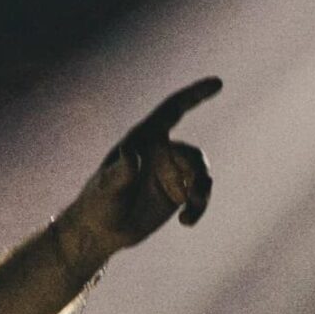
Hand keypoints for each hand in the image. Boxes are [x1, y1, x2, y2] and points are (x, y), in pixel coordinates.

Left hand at [73, 76, 221, 258]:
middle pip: (191, 154)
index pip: (172, 111)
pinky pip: (199, 193)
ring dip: (201, 193)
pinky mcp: (177, 192)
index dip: (194, 95)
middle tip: (189, 197)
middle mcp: (160, 152)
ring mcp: (170, 172)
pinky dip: (199, 206)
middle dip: (194, 175)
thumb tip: (131, 153)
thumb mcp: (107, 189)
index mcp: (142, 140)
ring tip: (189, 213)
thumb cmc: (97, 205)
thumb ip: (121, 172)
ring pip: (201, 173)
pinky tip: (186, 222)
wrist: (99, 231)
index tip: (217, 82)